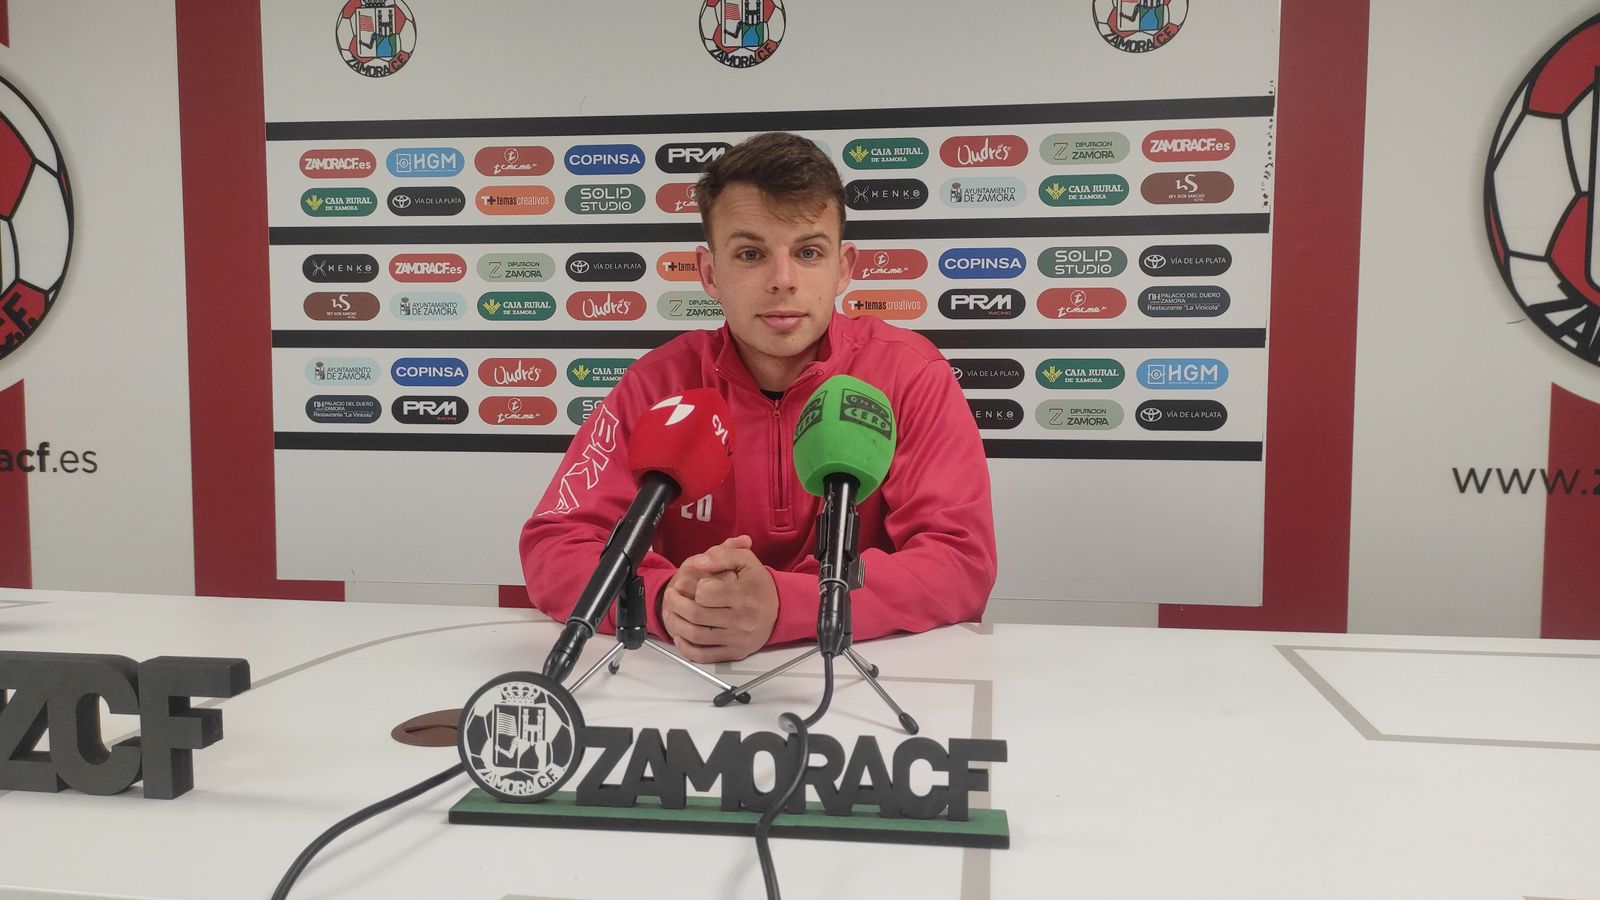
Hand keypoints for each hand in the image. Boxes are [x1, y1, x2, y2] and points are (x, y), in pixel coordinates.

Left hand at [661, 535, 777, 662]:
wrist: (779, 611)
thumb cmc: (758, 584)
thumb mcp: (745, 560)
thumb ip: (722, 555)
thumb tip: (698, 562)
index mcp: (745, 594)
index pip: (705, 593)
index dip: (694, 586)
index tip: (696, 584)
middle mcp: (743, 620)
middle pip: (696, 614)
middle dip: (675, 603)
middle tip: (671, 595)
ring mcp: (738, 639)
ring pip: (696, 636)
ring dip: (675, 624)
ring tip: (671, 612)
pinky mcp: (735, 653)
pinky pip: (703, 656)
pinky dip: (686, 648)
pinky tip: (680, 636)